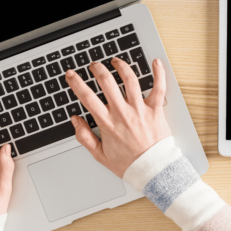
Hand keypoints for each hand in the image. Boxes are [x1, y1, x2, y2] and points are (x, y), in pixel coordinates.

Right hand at [66, 57, 170, 176]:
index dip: (76, 83)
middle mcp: (123, 113)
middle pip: (107, 82)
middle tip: (94, 66)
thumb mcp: (100, 155)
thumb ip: (85, 137)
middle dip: (98, 69)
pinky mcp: (156, 110)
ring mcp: (140, 110)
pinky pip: (159, 88)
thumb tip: (75, 120)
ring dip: (121, 66)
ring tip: (116, 61)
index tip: (71, 75)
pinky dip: (158, 73)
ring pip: (130, 80)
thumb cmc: (129, 164)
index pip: (87, 97)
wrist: (153, 170)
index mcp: (108, 123)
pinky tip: (155, 62)